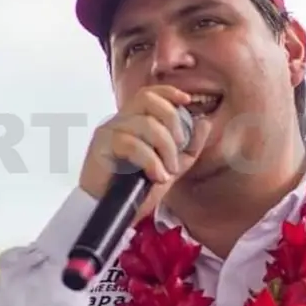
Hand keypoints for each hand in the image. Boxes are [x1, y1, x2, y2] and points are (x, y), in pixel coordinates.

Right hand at [79, 85, 211, 219]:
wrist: (115, 212)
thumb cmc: (139, 187)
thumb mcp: (173, 166)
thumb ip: (190, 146)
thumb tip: (204, 121)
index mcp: (136, 121)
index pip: (149, 93)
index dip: (168, 92)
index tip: (187, 100)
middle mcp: (121, 120)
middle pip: (148, 100)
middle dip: (172, 120)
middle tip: (180, 146)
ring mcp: (109, 131)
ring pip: (144, 124)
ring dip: (165, 148)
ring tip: (168, 171)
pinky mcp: (101, 146)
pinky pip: (131, 144)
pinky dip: (151, 161)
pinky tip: (157, 176)